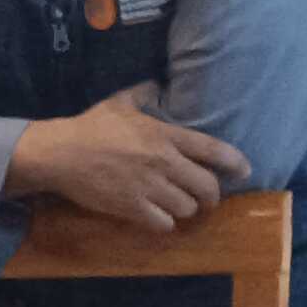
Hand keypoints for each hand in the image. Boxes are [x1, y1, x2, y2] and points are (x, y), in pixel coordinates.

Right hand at [4, 93, 247, 231]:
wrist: (61, 153)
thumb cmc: (91, 126)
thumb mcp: (120, 102)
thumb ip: (143, 94)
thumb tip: (156, 83)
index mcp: (164, 135)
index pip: (212, 149)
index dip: (234, 162)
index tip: (245, 171)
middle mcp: (163, 162)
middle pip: (206, 187)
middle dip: (211, 195)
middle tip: (206, 198)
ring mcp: (149, 187)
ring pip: (187, 208)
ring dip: (186, 209)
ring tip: (178, 206)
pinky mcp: (132, 207)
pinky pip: (164, 223)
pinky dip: (165, 223)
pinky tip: (158, 217)